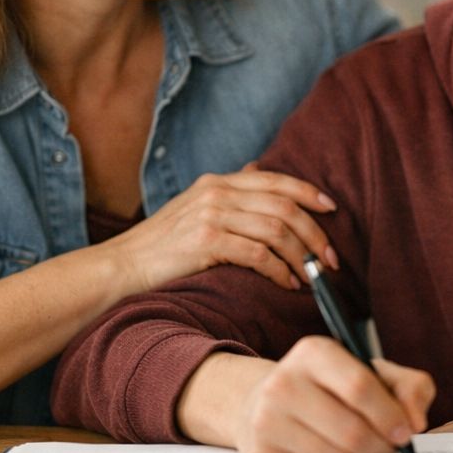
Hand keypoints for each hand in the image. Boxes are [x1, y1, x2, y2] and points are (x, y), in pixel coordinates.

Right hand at [104, 164, 339, 296]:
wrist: (120, 267)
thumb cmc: (160, 246)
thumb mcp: (194, 207)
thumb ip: (229, 190)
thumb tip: (259, 167)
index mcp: (217, 182)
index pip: (276, 180)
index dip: (309, 193)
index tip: (332, 209)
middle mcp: (216, 192)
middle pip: (284, 206)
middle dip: (315, 233)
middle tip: (330, 258)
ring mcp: (211, 215)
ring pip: (276, 231)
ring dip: (302, 256)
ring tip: (312, 276)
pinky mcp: (206, 241)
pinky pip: (258, 255)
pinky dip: (280, 271)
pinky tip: (287, 284)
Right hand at [207, 338, 434, 452]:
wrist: (268, 403)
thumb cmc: (333, 388)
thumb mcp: (373, 374)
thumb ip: (410, 387)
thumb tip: (416, 423)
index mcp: (314, 353)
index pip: (359, 386)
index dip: (390, 415)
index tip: (407, 433)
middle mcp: (283, 382)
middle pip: (351, 430)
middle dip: (382, 447)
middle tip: (390, 450)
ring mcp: (267, 420)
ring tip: (364, 451)